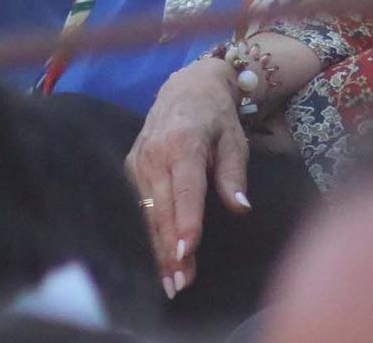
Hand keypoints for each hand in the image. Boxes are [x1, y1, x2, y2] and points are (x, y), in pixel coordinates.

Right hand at [125, 58, 251, 297]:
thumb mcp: (235, 139)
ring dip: (156, 250)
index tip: (187, 252)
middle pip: (161, 209)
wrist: (185, 87)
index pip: (185, 189)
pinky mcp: (131, 167)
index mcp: (184, 143)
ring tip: (169, 283)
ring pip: (145, 213)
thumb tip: (241, 208)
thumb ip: (235, 174)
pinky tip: (155, 261)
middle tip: (180, 285)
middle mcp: (155, 153)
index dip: (186, 222)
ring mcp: (138, 160)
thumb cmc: (216, 117)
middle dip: (169, 249)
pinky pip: (137, 207)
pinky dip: (146, 236)